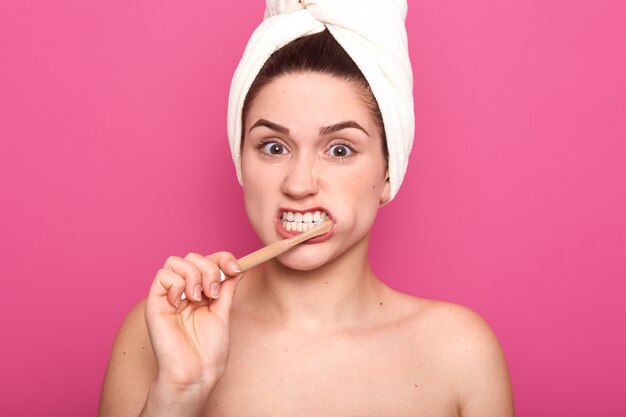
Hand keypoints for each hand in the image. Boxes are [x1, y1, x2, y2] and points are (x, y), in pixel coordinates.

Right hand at [144, 251, 241, 396]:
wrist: (196, 373)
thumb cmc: (208, 351)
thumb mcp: (223, 312)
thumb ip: (227, 288)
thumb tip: (238, 266)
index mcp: (202, 292)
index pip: (209, 260)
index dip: (222, 258)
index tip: (235, 268)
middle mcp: (184, 291)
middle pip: (193, 257)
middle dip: (209, 269)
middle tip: (213, 293)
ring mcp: (169, 296)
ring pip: (175, 261)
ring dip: (193, 275)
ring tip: (198, 298)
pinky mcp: (155, 303)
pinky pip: (162, 276)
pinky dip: (177, 284)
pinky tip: (182, 302)